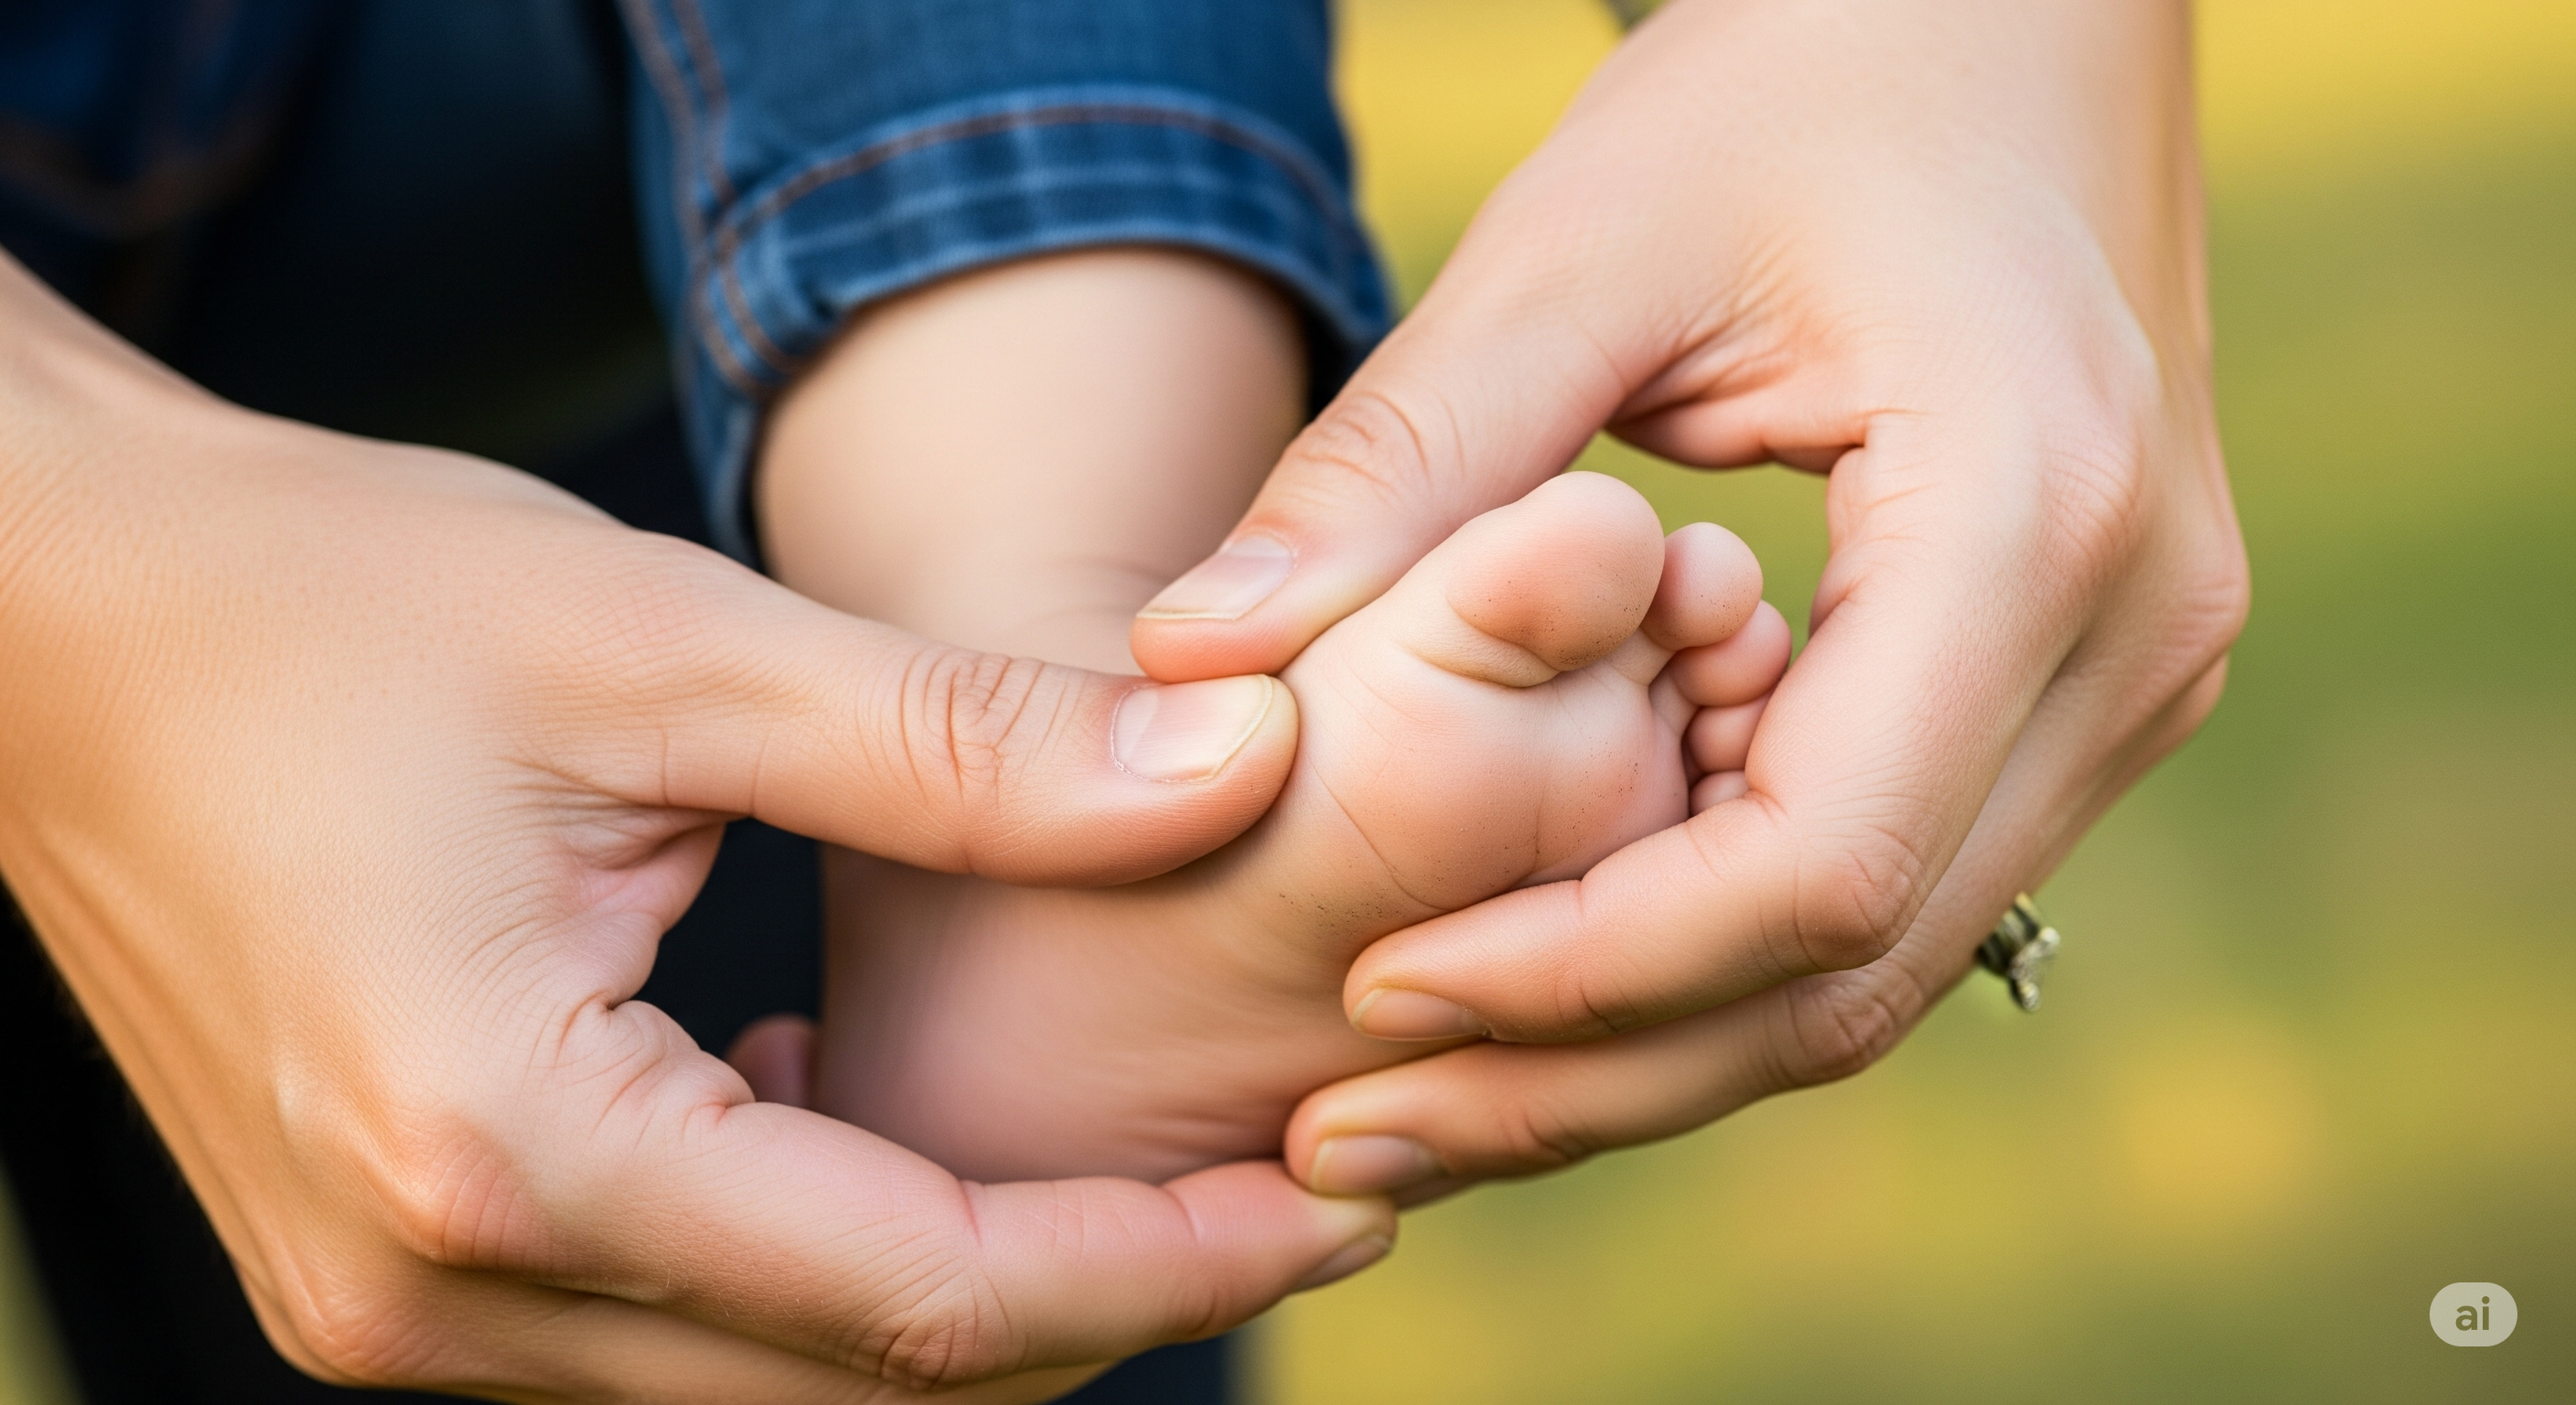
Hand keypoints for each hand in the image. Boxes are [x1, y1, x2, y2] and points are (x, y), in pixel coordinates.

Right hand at [0, 256, 1388, 1400]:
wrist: (54, 625)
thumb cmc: (335, 601)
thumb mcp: (671, 644)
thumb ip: (967, 741)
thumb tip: (1239, 762)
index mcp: (503, 1146)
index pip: (919, 1295)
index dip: (1161, 1263)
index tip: (1331, 1202)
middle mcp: (426, 1291)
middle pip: (858, 1385)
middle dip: (1095, 1298)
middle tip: (1285, 1184)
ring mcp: (382, 1309)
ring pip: (762, 1388)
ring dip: (956, 1290)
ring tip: (1122, 1158)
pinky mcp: (376, 1269)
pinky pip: (654, 1336)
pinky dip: (803, 1267)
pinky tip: (841, 1107)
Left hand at [1130, 0, 2248, 1190]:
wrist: (2003, 16)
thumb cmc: (1797, 80)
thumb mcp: (1581, 243)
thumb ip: (1400, 462)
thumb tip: (1195, 659)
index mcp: (2035, 519)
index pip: (1811, 868)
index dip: (1582, 974)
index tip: (1373, 996)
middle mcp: (2134, 639)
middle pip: (1852, 971)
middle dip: (1592, 1074)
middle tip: (1355, 1134)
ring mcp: (2134, 677)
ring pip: (1877, 965)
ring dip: (1643, 1043)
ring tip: (1414, 1091)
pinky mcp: (2077, 685)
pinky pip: (1889, 883)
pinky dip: (1711, 953)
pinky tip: (1540, 965)